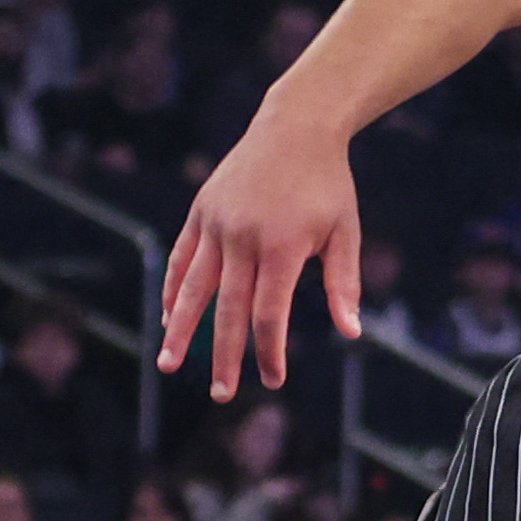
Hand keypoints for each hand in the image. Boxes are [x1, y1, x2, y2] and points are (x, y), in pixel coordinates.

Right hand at [157, 99, 360, 396]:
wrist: (297, 126)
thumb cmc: (328, 184)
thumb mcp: (345, 232)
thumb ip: (343, 284)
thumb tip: (351, 333)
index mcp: (282, 247)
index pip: (269, 314)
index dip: (269, 351)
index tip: (272, 380)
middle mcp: (242, 238)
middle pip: (227, 310)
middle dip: (223, 356)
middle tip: (222, 394)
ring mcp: (216, 224)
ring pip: (193, 288)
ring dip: (181, 330)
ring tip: (169, 364)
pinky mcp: (201, 212)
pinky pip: (182, 259)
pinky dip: (174, 290)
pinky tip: (169, 318)